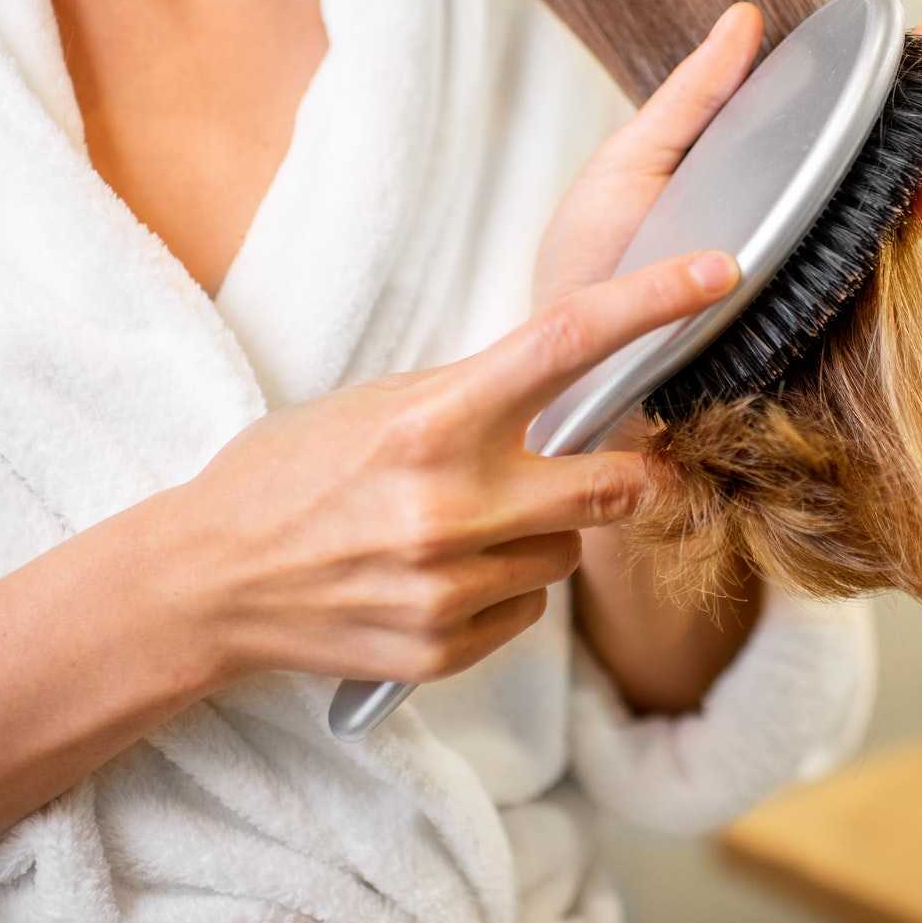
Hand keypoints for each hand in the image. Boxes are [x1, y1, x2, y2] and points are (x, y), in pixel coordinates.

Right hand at [155, 248, 739, 687]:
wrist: (204, 583)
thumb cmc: (291, 475)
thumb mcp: (378, 406)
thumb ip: (478, 398)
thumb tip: (576, 386)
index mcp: (432, 421)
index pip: (566, 343)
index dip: (652, 304)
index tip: (716, 274)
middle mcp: (450, 505)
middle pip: (618, 484)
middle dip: (627, 472)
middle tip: (606, 461)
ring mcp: (450, 586)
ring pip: (573, 553)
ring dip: (547, 533)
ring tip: (470, 524)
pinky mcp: (443, 648)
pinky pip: (530, 611)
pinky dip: (506, 590)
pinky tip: (444, 575)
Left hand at [533, 0, 921, 312]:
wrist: (575, 374)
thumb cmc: (588, 278)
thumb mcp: (630, 166)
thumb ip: (693, 97)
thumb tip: (745, 16)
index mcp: (758, 156)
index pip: (844, 92)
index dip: (900, 50)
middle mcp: (798, 200)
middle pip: (890, 126)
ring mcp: (814, 249)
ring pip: (901, 178)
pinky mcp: (815, 302)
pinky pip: (881, 251)